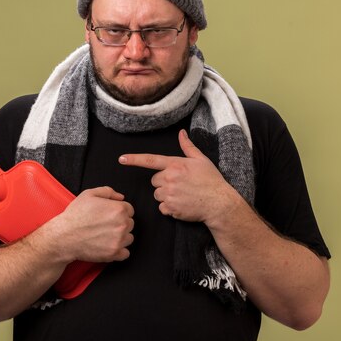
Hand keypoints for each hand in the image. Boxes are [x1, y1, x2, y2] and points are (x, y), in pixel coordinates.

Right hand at [54, 186, 133, 262]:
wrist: (64, 236)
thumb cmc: (75, 216)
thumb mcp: (89, 194)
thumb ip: (108, 192)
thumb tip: (120, 197)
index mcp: (118, 209)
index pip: (130, 210)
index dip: (119, 211)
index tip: (110, 215)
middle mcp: (122, 224)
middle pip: (130, 223)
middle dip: (120, 223)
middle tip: (105, 225)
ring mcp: (119, 240)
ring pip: (129, 238)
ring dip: (121, 237)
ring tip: (105, 235)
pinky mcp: (114, 253)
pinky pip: (125, 253)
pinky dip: (119, 251)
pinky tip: (108, 245)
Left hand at [119, 130, 237, 223]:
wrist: (219, 203)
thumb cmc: (211, 180)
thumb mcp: (201, 160)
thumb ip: (187, 146)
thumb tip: (181, 133)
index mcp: (175, 164)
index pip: (150, 160)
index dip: (134, 159)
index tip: (121, 158)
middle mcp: (169, 178)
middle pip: (154, 180)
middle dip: (163, 182)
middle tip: (179, 184)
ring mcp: (169, 194)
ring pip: (157, 194)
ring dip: (166, 195)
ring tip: (183, 195)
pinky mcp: (170, 208)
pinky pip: (162, 207)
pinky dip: (169, 207)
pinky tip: (182, 204)